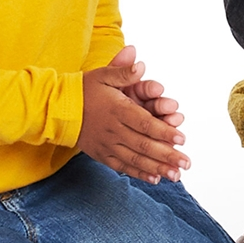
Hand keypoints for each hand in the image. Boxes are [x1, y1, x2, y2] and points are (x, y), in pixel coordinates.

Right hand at [77, 47, 189, 182]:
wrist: (56, 109)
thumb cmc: (84, 89)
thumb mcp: (104, 74)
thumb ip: (124, 71)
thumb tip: (140, 63)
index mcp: (117, 110)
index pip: (145, 123)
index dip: (164, 132)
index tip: (182, 138)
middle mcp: (114, 130)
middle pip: (144, 145)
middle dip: (167, 155)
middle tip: (186, 162)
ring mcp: (107, 145)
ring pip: (135, 159)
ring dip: (157, 168)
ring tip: (176, 175)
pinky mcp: (101, 154)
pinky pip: (122, 166)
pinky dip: (138, 174)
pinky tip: (154, 179)